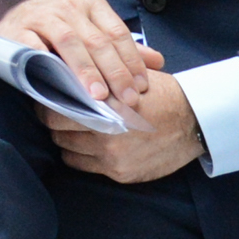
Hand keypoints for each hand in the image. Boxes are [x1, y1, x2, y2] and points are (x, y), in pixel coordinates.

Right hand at [0, 0, 160, 108]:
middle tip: (127, 98)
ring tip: (99, 95)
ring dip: (86, 70)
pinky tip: (59, 82)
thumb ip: (122, 47)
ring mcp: (42, 17)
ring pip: (70, 42)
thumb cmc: (60, 27)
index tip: (142, 87)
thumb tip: (157, 62)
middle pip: (97, 40)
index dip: (131, 61)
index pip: (117, 33)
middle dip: (115, 71)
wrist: (14, 13)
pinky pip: (35, 47)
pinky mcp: (19, 31)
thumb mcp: (92, 29)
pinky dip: (48, 63)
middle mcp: (68, 6)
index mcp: (91, 4)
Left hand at [48, 69, 201, 183]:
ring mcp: (113, 157)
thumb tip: (63, 64)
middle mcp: (107, 133)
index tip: (44, 93)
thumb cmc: (160, 93)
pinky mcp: (120, 174)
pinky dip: (79, 155)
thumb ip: (97, 73)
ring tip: (71, 127)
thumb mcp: (129, 74)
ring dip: (65, 138)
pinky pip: (82, 166)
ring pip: (66, 149)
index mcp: (107, 105)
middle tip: (52, 110)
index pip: (58, 106)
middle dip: (52, 119)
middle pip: (57, 128)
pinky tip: (85, 143)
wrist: (194, 122)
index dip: (47, 99)